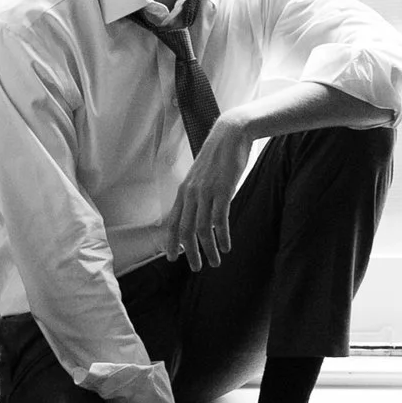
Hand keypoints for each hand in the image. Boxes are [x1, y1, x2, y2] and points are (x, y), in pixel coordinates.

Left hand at [164, 116, 255, 270]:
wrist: (231, 134)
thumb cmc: (219, 157)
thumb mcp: (202, 176)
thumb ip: (198, 193)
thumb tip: (200, 210)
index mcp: (184, 191)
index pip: (173, 222)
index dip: (171, 242)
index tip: (172, 258)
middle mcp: (191, 193)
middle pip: (185, 230)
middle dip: (189, 252)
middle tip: (196, 268)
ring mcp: (205, 192)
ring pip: (202, 229)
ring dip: (208, 249)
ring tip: (216, 262)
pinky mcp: (222, 191)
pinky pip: (219, 220)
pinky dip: (221, 237)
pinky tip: (226, 247)